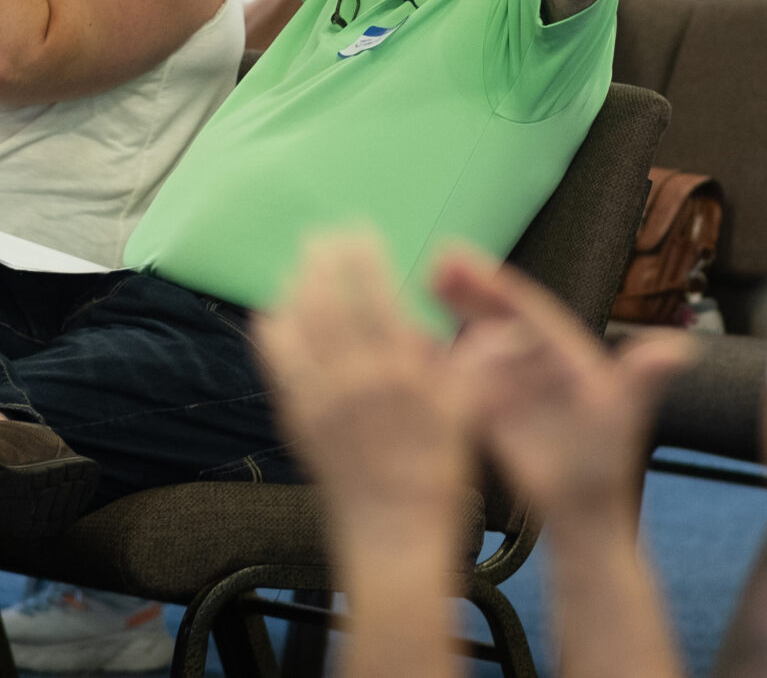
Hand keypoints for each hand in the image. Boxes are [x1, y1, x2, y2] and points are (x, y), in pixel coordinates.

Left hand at [258, 234, 474, 553]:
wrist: (394, 535)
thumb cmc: (437, 475)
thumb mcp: (466, 414)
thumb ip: (472, 365)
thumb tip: (493, 329)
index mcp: (400, 371)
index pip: (374, 297)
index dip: (362, 258)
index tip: (359, 232)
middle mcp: (355, 379)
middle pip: (328, 302)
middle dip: (322, 263)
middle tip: (321, 237)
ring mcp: (321, 399)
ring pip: (298, 328)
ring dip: (295, 290)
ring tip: (298, 266)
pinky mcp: (299, 421)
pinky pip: (277, 366)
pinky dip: (274, 334)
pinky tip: (272, 315)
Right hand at [434, 250, 692, 523]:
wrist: (584, 510)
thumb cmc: (608, 460)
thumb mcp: (625, 415)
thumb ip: (644, 379)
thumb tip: (680, 351)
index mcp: (567, 351)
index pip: (527, 309)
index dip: (495, 284)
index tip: (466, 261)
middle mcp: (538, 359)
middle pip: (500, 315)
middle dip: (468, 288)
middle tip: (436, 262)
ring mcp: (514, 383)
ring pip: (479, 341)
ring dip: (450, 317)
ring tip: (417, 291)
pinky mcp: (495, 411)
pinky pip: (467, 380)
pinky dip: (442, 364)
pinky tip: (412, 347)